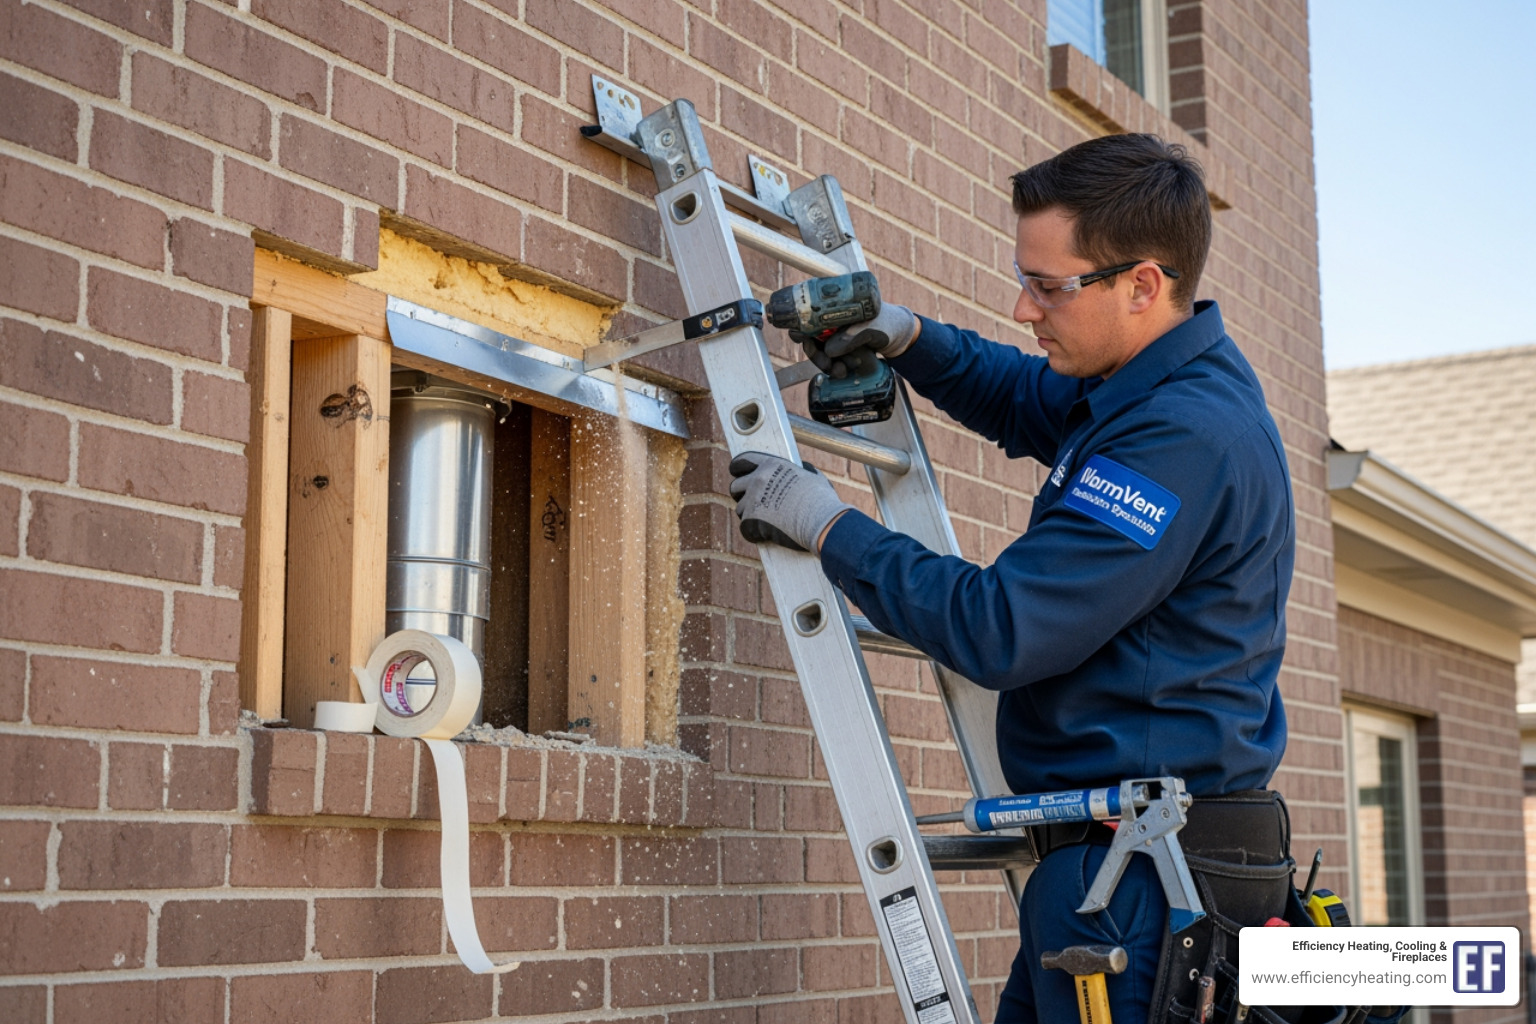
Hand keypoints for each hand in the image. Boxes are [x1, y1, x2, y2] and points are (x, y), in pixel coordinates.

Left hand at [728, 452, 852, 552]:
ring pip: (740, 509)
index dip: (738, 469)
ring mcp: (753, 500)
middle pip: (735, 487)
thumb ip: (800, 471)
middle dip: (742, 495)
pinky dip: (754, 533)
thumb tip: (802, 469)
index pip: (741, 462)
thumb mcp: (812, 476)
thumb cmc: (821, 500)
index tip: (738, 475)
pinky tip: (766, 535)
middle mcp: (758, 480)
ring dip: (749, 515)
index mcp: (770, 465)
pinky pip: (745, 529)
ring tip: (765, 521)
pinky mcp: (751, 521)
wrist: (821, 521)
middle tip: (753, 503)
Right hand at [796, 302, 918, 378]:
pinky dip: (834, 368)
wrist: (898, 337)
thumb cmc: (886, 322)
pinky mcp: (839, 350)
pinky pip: (828, 360)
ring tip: (842, 370)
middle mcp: (829, 320)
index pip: (806, 313)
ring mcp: (833, 336)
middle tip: (826, 363)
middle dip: (814, 353)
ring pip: (817, 351)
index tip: (800, 337)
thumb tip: (828, 350)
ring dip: (825, 364)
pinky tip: (844, 371)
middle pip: (807, 336)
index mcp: (833, 306)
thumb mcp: (870, 327)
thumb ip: (851, 336)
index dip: (799, 325)